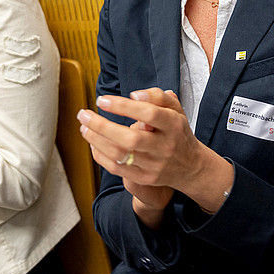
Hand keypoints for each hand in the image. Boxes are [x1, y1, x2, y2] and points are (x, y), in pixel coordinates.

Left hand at [80, 87, 215, 227]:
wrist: (190, 166)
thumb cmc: (176, 131)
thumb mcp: (175, 109)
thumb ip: (157, 96)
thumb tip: (134, 95)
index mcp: (173, 125)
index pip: (149, 114)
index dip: (123, 106)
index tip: (102, 100)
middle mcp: (165, 146)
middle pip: (131, 139)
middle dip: (102, 126)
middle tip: (83, 114)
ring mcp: (154, 165)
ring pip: (121, 155)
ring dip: (96, 140)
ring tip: (84, 126)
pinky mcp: (145, 178)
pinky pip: (117, 169)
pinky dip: (100, 155)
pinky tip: (93, 142)